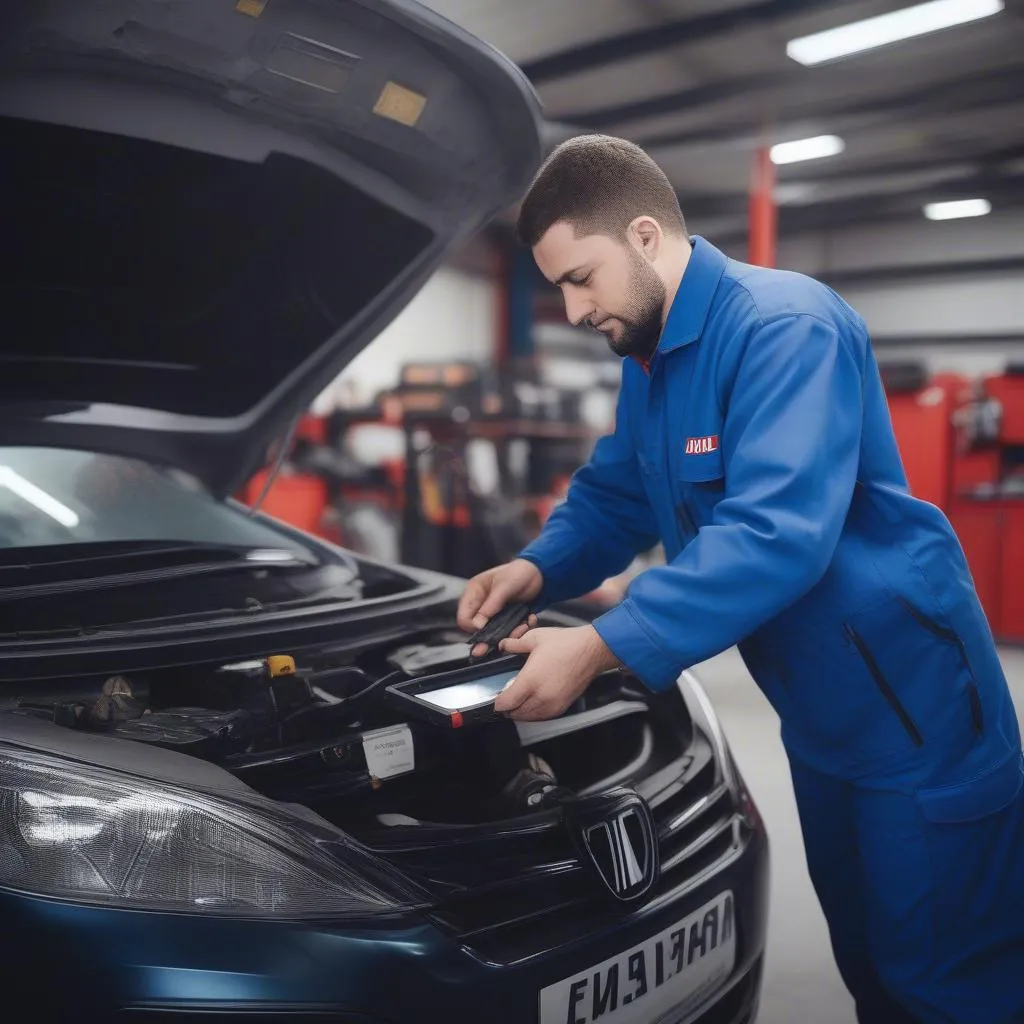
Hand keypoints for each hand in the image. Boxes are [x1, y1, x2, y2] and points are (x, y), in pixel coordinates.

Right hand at [458, 559, 543, 658]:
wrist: (539, 573)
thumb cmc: (520, 572)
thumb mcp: (504, 587)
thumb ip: (491, 605)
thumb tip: (477, 624)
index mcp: (474, 592)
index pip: (464, 617)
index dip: (472, 626)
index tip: (484, 629)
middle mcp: (481, 604)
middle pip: (476, 629)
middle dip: (488, 638)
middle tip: (497, 644)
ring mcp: (494, 612)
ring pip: (493, 633)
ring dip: (507, 633)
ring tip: (521, 627)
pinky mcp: (506, 618)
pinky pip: (507, 630)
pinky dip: (517, 630)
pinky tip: (527, 621)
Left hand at [493, 626, 620, 720]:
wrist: (592, 651)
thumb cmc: (565, 643)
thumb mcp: (535, 638)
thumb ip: (514, 644)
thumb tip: (503, 646)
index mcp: (530, 681)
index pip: (506, 703)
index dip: (497, 703)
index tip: (496, 698)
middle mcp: (540, 697)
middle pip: (515, 714)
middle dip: (508, 708)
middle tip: (506, 698)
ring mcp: (553, 704)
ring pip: (528, 718)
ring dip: (520, 712)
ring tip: (518, 701)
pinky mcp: (562, 707)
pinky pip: (542, 717)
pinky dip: (533, 714)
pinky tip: (532, 703)